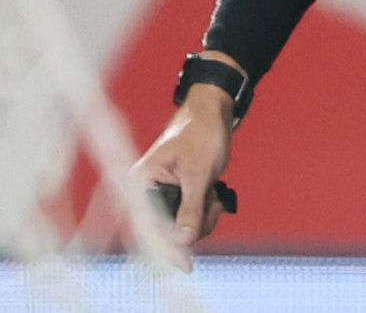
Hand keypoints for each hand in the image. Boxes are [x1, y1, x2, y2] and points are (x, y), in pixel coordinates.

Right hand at [131, 86, 235, 264]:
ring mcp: (161, 195)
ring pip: (179, 227)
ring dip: (202, 219)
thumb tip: (183, 239)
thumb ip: (191, 207)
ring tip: (214, 196)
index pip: (147, 225)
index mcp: (140, 183)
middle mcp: (145, 191)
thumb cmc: (202, 132)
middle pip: (164, 231)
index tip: (184, 265)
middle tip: (212, 207)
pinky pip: (187, 218)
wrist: (214, 112)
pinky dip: (203, 213)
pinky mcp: (175, 195)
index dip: (164, 248)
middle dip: (192, 226)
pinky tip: (214, 196)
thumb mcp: (199, 172)